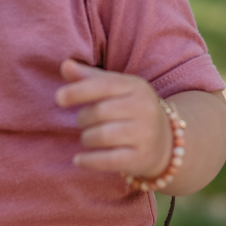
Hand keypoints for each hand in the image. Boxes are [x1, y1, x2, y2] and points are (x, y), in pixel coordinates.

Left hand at [55, 59, 171, 179]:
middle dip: (83, 118)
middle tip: (84, 122)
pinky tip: (79, 160)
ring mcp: (146, 134)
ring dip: (86, 138)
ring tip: (88, 138)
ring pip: (102, 136)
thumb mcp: (115, 89)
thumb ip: (89, 77)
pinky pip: (109, 160)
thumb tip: (65, 65)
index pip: (104, 85)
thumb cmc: (130, 109)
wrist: (167, 142)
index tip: (59, 98)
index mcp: (136, 86)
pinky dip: (89, 161)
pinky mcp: (142, 158)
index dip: (78, 91)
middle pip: (100, 112)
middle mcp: (145, 108)